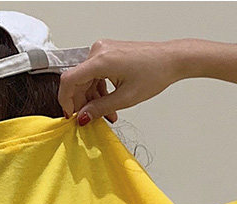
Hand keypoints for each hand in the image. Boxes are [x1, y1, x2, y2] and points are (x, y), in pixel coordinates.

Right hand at [59, 39, 187, 122]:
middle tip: (91, 119)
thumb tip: (82, 117)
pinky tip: (109, 102)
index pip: (69, 80)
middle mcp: (98, 51)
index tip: (70, 116)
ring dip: (93, 99)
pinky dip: (99, 90)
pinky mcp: (108, 53)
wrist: (170, 60)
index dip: (66, 101)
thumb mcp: (125, 98)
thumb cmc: (155, 72)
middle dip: (83, 103)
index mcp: (101, 59)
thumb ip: (100, 109)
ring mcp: (103, 50)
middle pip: (77, 81)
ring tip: (107, 114)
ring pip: (86, 80)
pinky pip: (95, 74)